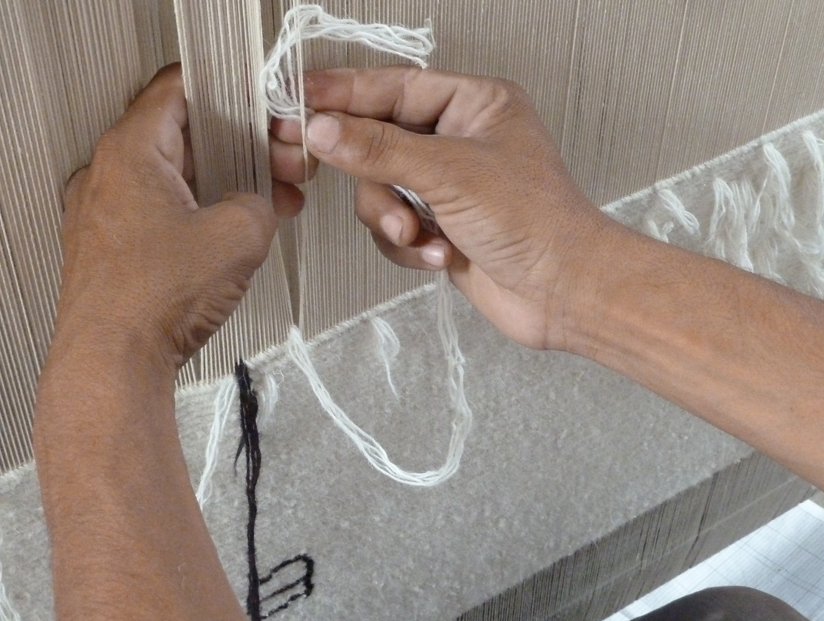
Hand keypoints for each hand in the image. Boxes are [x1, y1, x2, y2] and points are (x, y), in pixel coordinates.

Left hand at [57, 63, 315, 374]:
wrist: (111, 363)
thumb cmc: (150, 301)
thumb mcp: (238, 236)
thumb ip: (260, 200)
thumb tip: (258, 203)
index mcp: (130, 151)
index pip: (178, 87)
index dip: (228, 91)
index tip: (257, 105)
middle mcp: (106, 175)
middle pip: (179, 135)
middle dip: (236, 148)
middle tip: (274, 167)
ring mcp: (100, 214)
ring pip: (169, 178)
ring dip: (219, 186)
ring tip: (258, 211)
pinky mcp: (106, 250)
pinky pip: (155, 214)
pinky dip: (192, 216)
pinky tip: (224, 241)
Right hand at [274, 66, 612, 349]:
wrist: (562, 293)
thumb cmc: (536, 222)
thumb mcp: (449, 174)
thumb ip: (379, 149)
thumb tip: (324, 129)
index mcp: (474, 104)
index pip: (393, 86)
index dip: (342, 92)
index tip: (298, 100)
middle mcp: (458, 139)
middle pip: (377, 139)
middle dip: (366, 170)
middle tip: (311, 162)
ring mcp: (447, 185)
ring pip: (379, 189)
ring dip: (390, 217)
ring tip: (415, 233)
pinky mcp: (439, 225)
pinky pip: (393, 226)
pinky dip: (407, 244)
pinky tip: (437, 253)